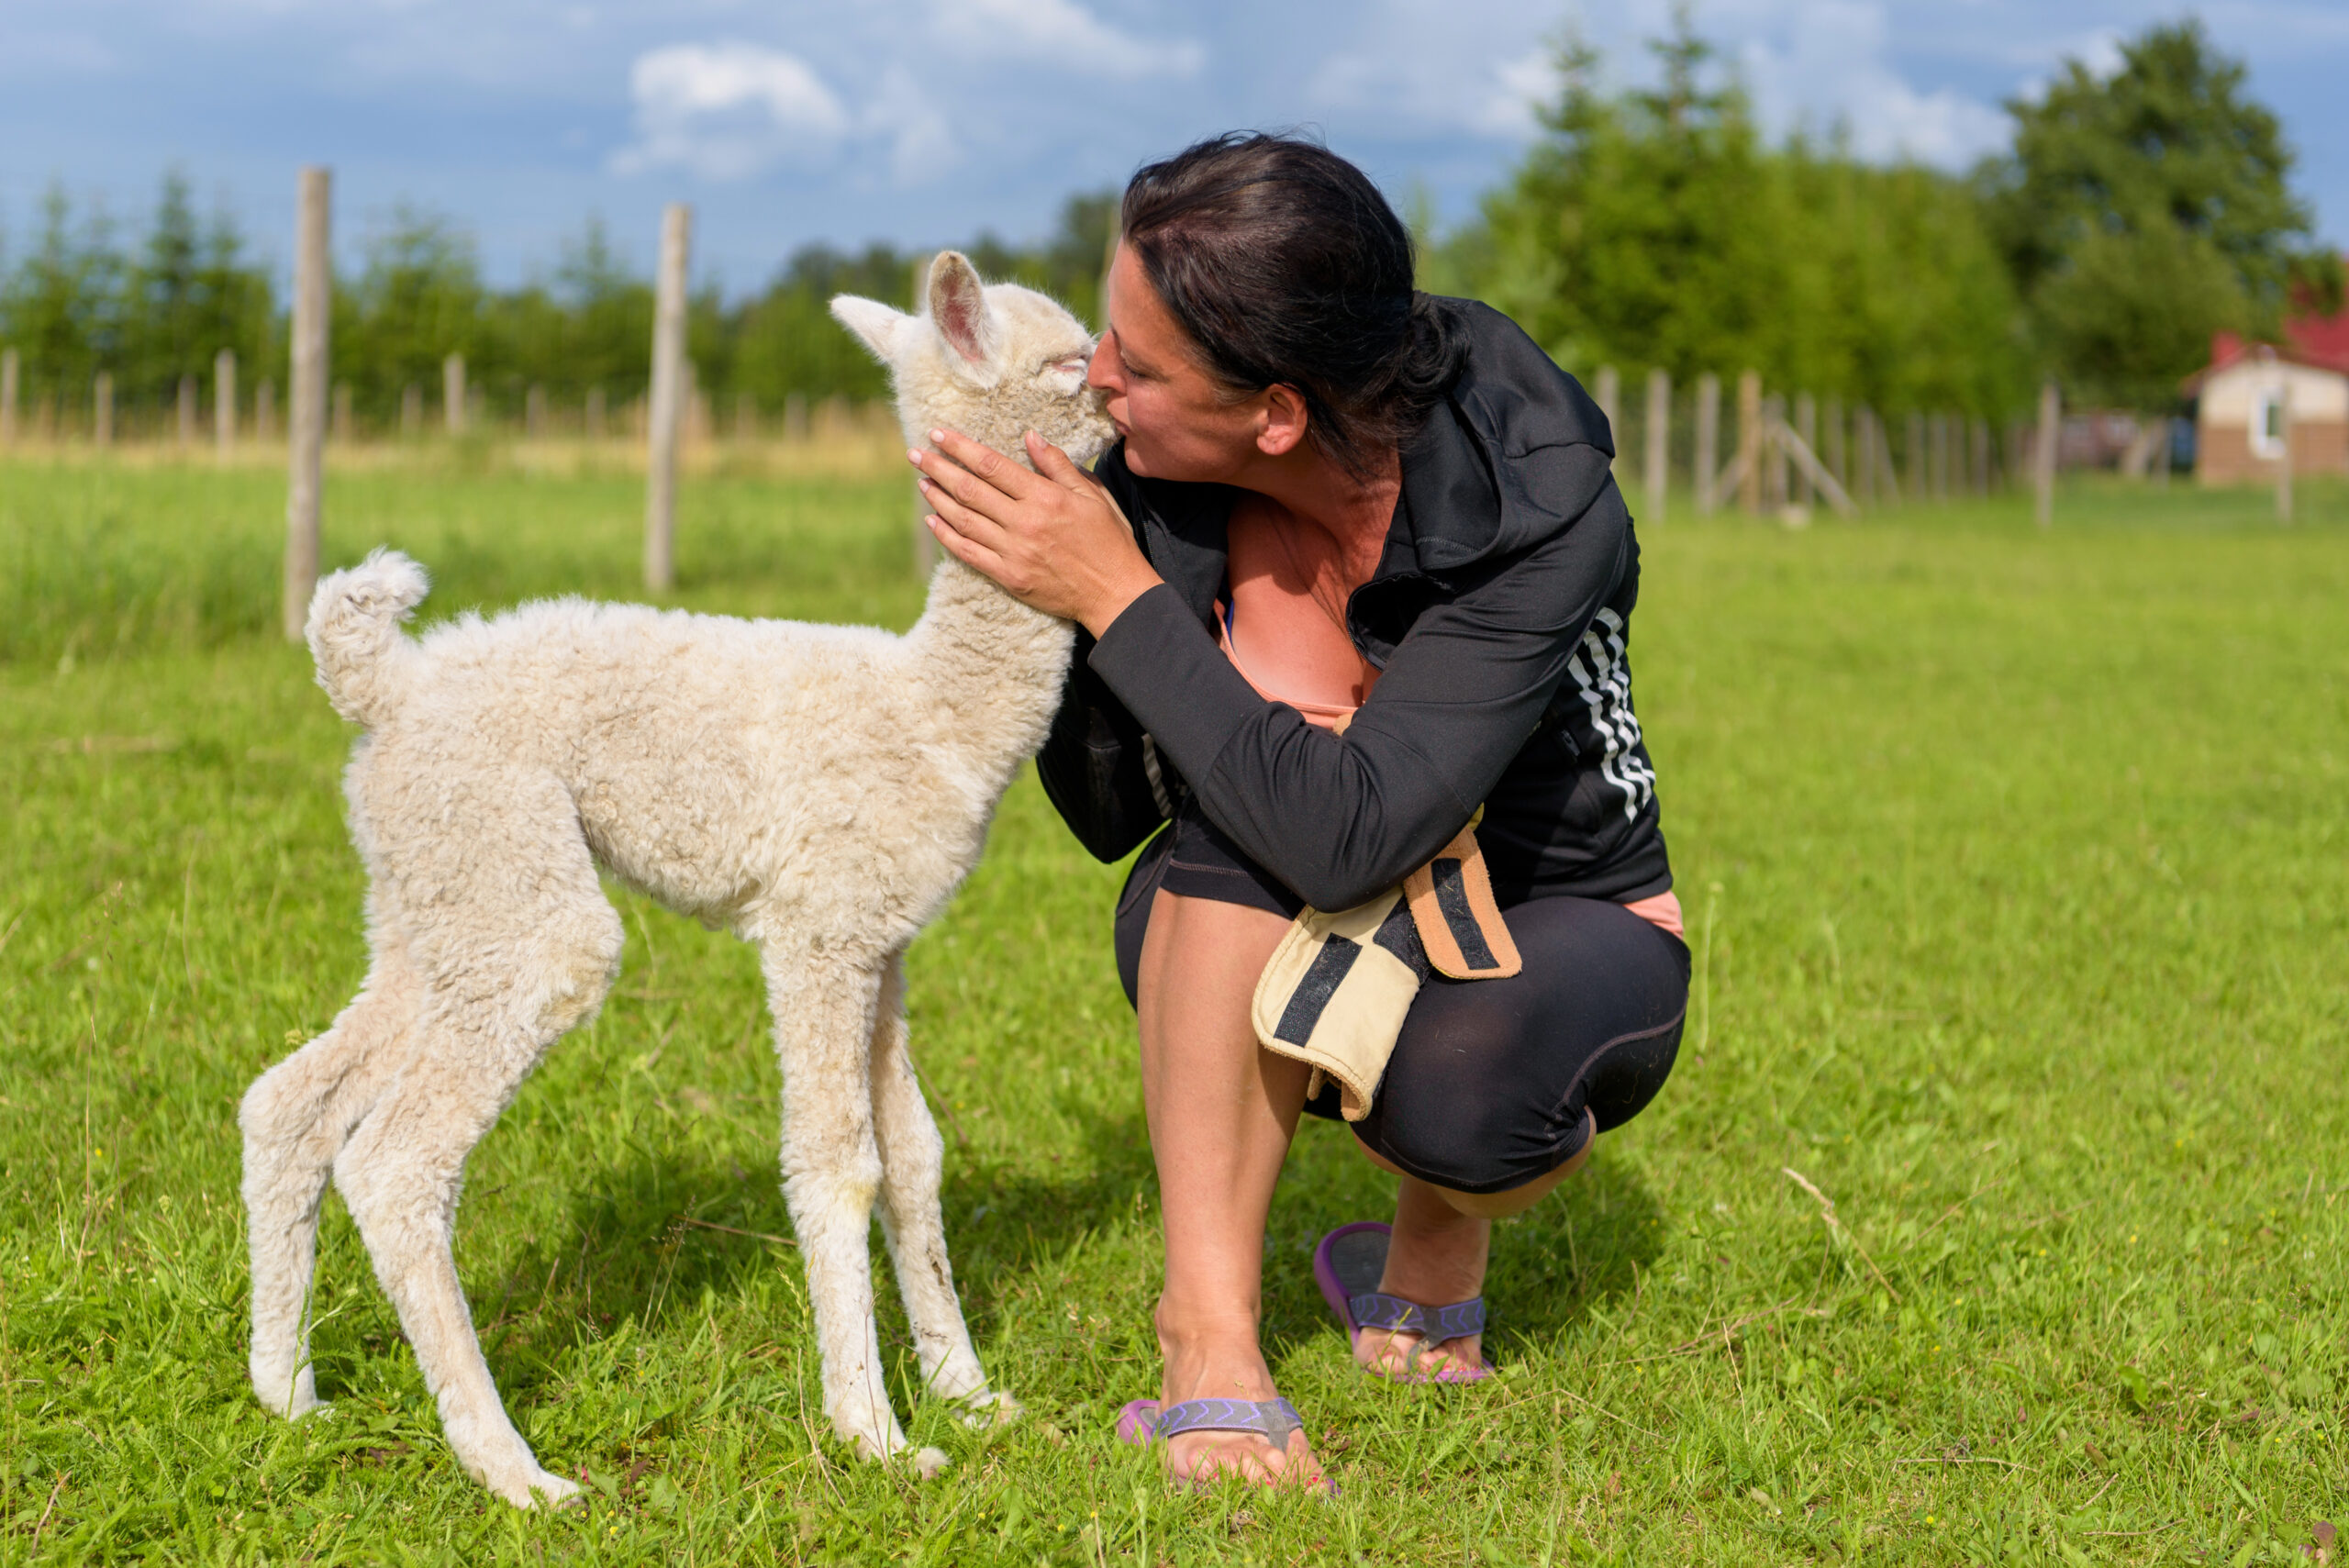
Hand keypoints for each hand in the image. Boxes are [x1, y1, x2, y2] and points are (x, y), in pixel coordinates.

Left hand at [911, 429, 1162, 636]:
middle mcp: (1024, 522)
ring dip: (938, 498)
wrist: (1115, 593)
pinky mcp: (1009, 576)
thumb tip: (1030, 438)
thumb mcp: (1092, 495)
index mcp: (1045, 497)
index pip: (992, 465)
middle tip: (915, 453)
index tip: (939, 433)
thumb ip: (1058, 466)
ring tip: (921, 481)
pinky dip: (947, 536)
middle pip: (970, 489)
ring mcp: (1013, 552)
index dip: (961, 448)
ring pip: (964, 520)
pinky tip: (933, 520)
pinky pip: (969, 553)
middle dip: (938, 468)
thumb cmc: (1109, 540)